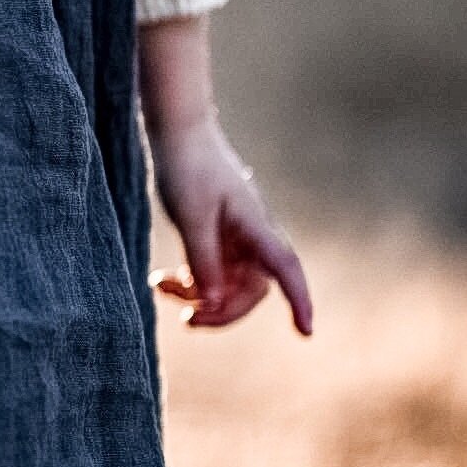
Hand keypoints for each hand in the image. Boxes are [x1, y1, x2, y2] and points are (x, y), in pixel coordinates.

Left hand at [146, 116, 313, 335]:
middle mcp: (252, 237)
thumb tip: (214, 301)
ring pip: (227, 285)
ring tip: (161, 290)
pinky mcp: (216, 237)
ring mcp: (234, 238)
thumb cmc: (189, 168)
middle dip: (223, 310)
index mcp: (256, 227)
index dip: (299, 301)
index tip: (305, 333)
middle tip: (187, 320)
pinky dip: (188, 282)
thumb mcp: (191, 216)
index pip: (286, 270)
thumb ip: (203, 260)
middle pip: (251, 290)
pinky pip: (209, 273)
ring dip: (199, 297)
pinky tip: (161, 281)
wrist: (178, 134)